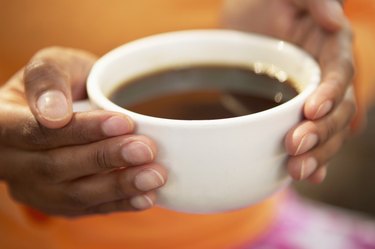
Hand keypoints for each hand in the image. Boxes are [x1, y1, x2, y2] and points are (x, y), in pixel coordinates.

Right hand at [0, 47, 166, 215]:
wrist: (66, 110)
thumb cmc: (62, 83)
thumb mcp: (54, 64)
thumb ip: (48, 79)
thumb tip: (53, 113)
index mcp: (3, 122)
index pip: (37, 132)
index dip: (81, 130)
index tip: (124, 122)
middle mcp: (13, 162)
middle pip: (56, 166)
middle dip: (105, 158)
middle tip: (146, 149)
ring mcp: (36, 188)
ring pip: (74, 194)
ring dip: (118, 186)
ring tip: (154, 175)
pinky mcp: (60, 203)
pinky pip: (88, 208)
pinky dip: (120, 204)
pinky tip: (146, 196)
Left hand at [222, 0, 355, 182]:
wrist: (241, 20)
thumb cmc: (264, 2)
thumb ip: (314, 1)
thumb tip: (337, 23)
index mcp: (330, 50)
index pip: (340, 76)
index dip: (331, 95)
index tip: (310, 111)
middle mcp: (325, 79)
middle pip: (336, 111)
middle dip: (320, 132)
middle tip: (294, 147)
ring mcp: (309, 99)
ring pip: (325, 132)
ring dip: (316, 153)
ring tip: (296, 170)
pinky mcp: (290, 113)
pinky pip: (307, 138)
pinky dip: (310, 158)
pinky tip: (301, 176)